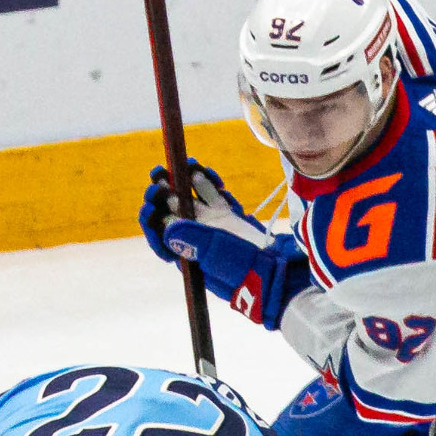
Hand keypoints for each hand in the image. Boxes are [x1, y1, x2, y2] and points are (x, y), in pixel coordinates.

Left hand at [139, 165, 298, 325]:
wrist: (284, 271)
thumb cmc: (249, 268)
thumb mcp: (217, 253)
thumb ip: (193, 238)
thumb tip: (166, 224)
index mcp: (189, 256)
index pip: (162, 235)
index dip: (152, 217)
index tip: (151, 199)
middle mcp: (199, 243)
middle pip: (175, 214)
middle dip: (166, 193)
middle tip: (160, 172)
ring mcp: (216, 231)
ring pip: (195, 202)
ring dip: (186, 183)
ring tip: (185, 164)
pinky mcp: (234, 221)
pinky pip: (216, 199)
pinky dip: (208, 185)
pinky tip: (203, 172)